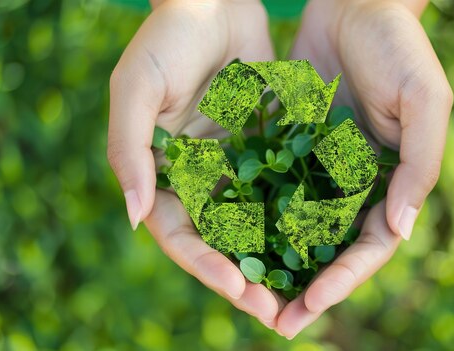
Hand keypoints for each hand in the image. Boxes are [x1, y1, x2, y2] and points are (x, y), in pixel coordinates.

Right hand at [107, 0, 281, 326]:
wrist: (214, 1)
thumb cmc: (166, 40)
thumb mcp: (136, 89)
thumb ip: (130, 152)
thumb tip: (134, 218)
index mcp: (162, 174)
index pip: (181, 234)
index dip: (206, 264)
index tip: (237, 288)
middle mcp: (198, 178)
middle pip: (221, 242)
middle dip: (245, 279)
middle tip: (276, 314)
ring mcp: (233, 165)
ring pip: (256, 225)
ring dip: (276, 260)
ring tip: (305, 292)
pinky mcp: (266, 148)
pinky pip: (283, 189)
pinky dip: (298, 217)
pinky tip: (323, 241)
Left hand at [276, 0, 452, 337]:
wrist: (356, 3)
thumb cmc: (400, 47)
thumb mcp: (424, 100)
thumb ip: (418, 166)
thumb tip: (401, 230)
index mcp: (390, 181)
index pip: (370, 245)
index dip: (345, 278)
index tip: (314, 303)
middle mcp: (352, 182)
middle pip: (329, 248)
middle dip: (305, 287)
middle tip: (277, 322)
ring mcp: (319, 167)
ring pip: (295, 227)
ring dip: (275, 263)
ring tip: (246, 293)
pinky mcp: (289, 146)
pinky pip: (270, 188)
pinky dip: (254, 216)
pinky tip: (228, 240)